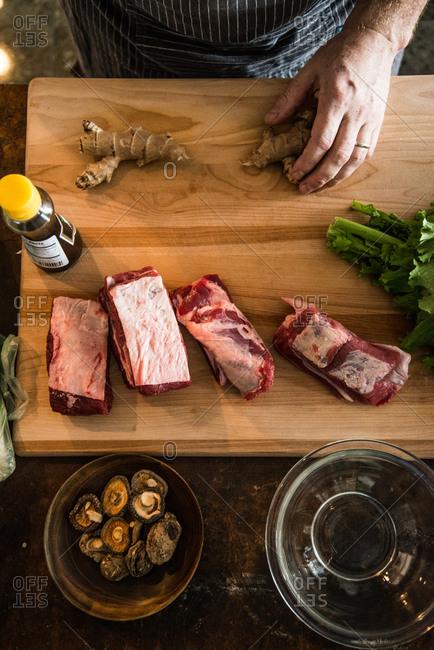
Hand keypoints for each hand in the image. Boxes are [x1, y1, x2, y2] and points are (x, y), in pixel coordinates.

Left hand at [264, 29, 395, 192]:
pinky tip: (339, 174)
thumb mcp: (309, 71)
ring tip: (320, 187)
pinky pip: (368, 152)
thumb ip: (289, 98)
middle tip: (304, 188)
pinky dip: (353, 167)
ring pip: (355, 159)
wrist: (374, 42)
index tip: (296, 173)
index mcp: (337, 98)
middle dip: (320, 177)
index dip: (308, 161)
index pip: (321, 140)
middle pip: (339, 155)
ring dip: (337, 178)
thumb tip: (270, 121)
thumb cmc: (340, 54)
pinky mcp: (379, 121)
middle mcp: (356, 112)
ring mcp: (370, 118)